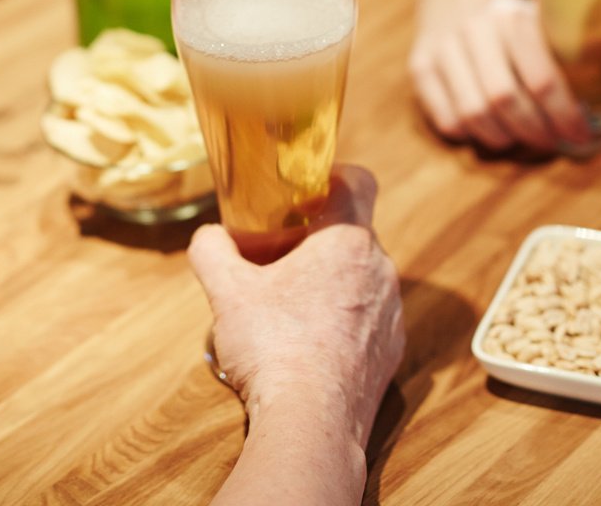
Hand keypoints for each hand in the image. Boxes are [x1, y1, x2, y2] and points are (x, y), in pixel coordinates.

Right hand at [188, 166, 405, 448]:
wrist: (310, 423)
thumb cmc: (273, 347)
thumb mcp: (226, 291)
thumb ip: (212, 250)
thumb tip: (209, 236)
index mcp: (347, 241)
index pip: (359, 181)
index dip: (333, 177)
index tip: (305, 194)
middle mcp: (380, 270)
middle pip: (353, 234)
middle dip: (318, 240)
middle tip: (280, 256)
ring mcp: (391, 313)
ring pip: (362, 278)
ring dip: (332, 283)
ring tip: (291, 306)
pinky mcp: (391, 351)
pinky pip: (368, 320)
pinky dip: (344, 322)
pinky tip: (309, 343)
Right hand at [409, 0, 590, 153]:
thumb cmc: (525, 15)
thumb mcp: (569, 18)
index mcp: (514, 14)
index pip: (541, 79)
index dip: (565, 114)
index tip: (583, 131)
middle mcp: (473, 28)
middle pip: (505, 101)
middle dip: (536, 131)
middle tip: (555, 141)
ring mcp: (442, 48)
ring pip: (473, 115)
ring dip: (505, 137)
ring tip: (524, 137)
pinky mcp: (420, 67)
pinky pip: (447, 120)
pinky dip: (472, 134)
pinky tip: (493, 128)